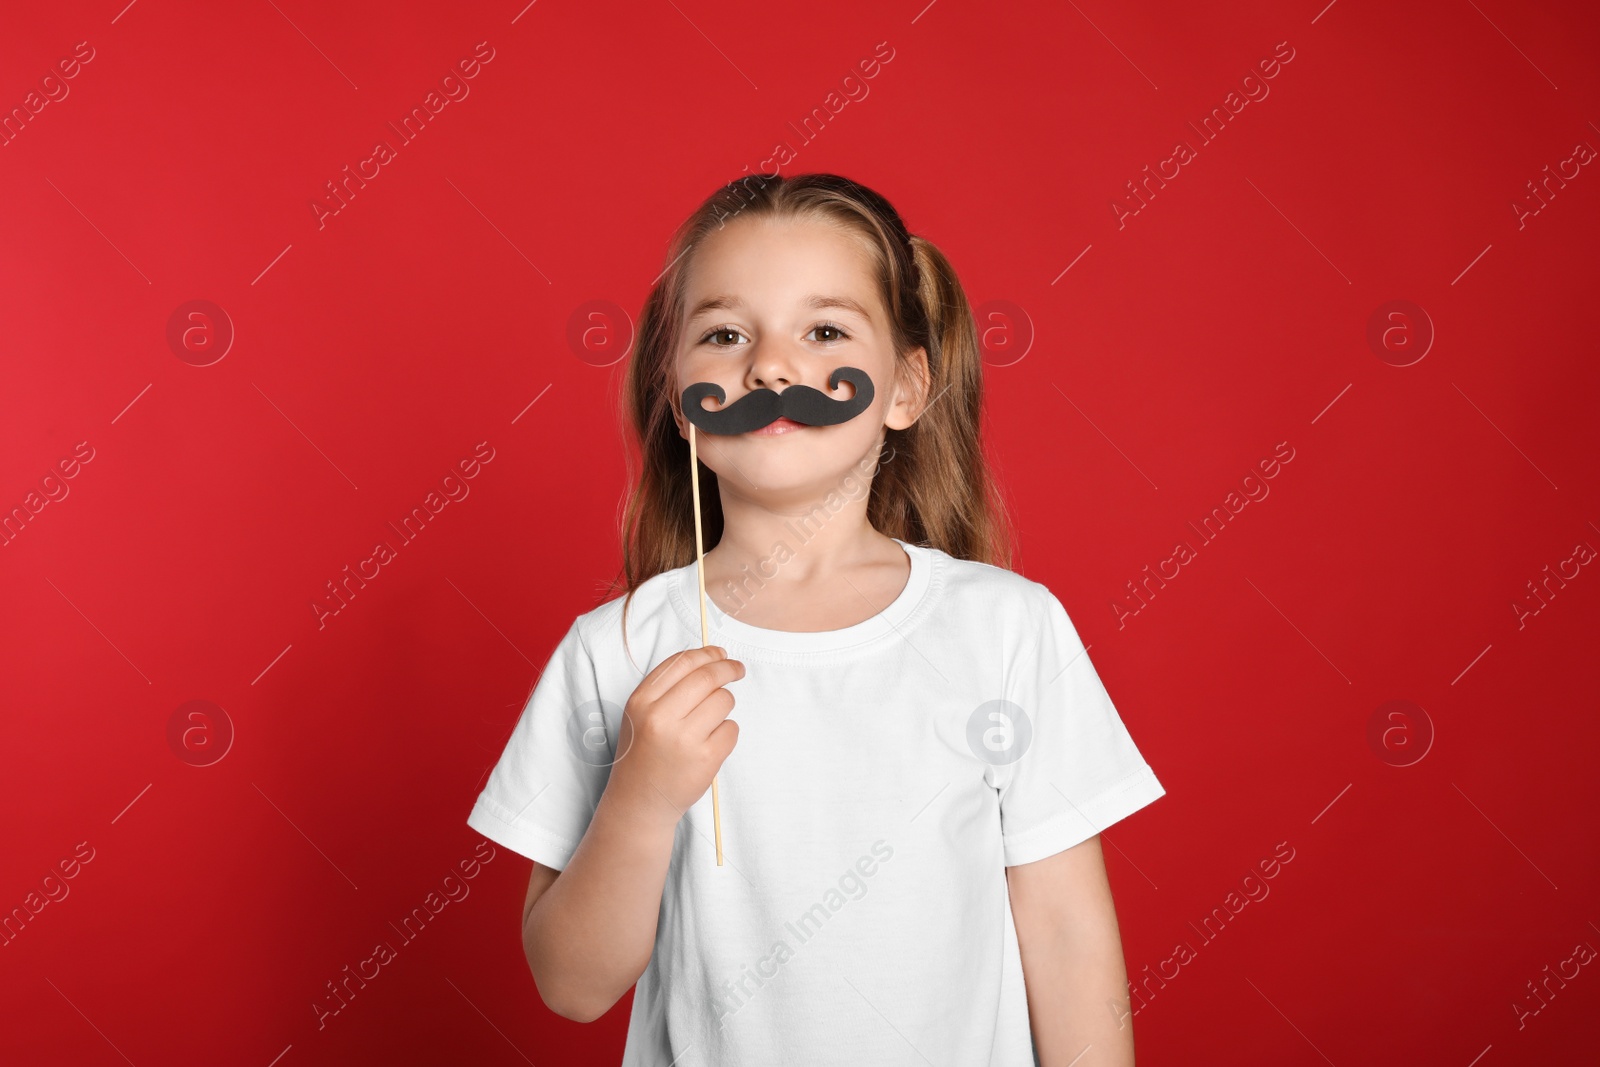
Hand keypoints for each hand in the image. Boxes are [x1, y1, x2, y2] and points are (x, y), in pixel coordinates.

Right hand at [605, 644, 742, 827]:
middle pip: (707, 677)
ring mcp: (684, 739)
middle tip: (737, 670)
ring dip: (724, 705)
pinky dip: (727, 732)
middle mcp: (660, 718)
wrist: (640, 801)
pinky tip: (710, 744)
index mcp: (641, 701)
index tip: (721, 654)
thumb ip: (668, 686)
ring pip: (723, 701)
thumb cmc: (644, 752)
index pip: (682, 663)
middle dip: (728, 669)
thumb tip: (713, 658)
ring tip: (710, 721)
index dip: (707, 654)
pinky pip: (731, 729)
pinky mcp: (705, 759)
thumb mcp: (640, 714)